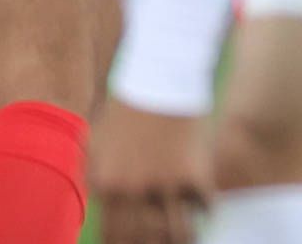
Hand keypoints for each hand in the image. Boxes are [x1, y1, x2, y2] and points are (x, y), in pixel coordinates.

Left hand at [89, 100, 212, 243]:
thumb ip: (94, 172)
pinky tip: (206, 204)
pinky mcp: (192, 173)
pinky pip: (204, 206)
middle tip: (166, 240)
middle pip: (146, 240)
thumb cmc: (127, 104)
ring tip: (189, 234)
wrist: (159, 74)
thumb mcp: (96, 139)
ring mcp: (164, 184)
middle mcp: (132, 190)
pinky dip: (207, 208)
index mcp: (106, 185)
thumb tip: (98, 193)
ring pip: (177, 233)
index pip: (116, 237)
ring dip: (184, 236)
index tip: (142, 243)